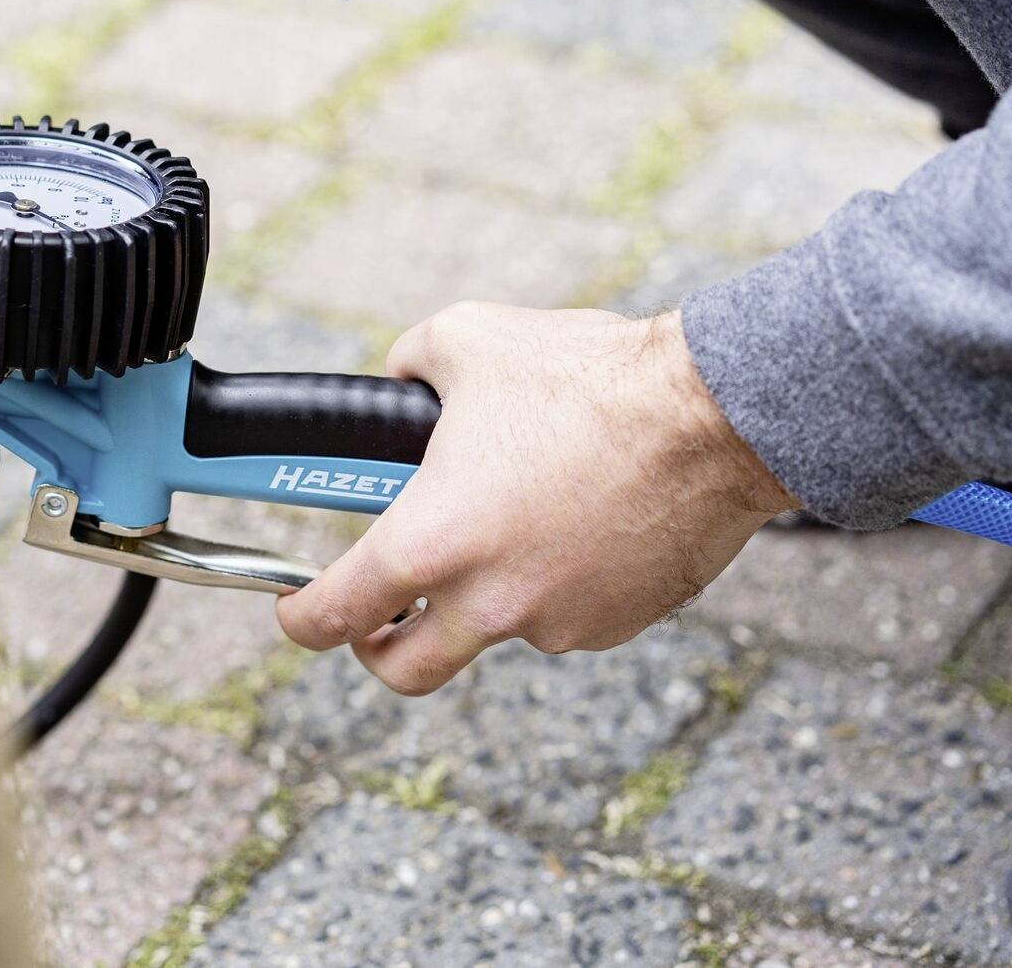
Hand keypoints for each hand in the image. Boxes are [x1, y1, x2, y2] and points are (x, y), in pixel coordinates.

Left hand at [276, 303, 794, 694]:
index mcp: (432, 542)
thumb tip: (398, 383)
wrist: (715, 415)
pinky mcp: (616, 623)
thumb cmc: (589, 378)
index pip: (334, 613)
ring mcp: (557, 622)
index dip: (300, 617)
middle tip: (378, 613)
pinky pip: (564, 611)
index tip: (296, 607)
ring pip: (497, 626)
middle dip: (378, 647)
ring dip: (486, 587)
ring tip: (515, 510)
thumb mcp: (461, 341)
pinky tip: (577, 517)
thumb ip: (406, 370)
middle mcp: (489, 601)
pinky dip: (555, 579)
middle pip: (405, 669)